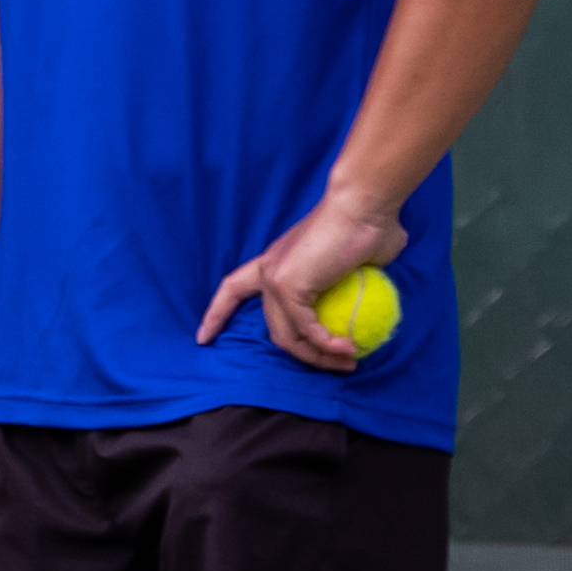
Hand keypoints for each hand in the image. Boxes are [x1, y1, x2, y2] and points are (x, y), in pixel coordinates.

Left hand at [205, 187, 406, 366]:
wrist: (365, 206)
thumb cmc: (369, 227)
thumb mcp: (355, 265)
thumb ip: (349, 285)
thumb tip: (365, 303)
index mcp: (276, 263)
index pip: (233, 290)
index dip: (217, 315)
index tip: (202, 338)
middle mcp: (268, 272)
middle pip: (273, 328)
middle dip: (304, 354)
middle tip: (340, 364)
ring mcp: (274, 279)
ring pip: (287, 336)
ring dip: (318, 357)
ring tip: (348, 363)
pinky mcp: (287, 286)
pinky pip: (307, 328)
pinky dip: (327, 344)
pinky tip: (349, 350)